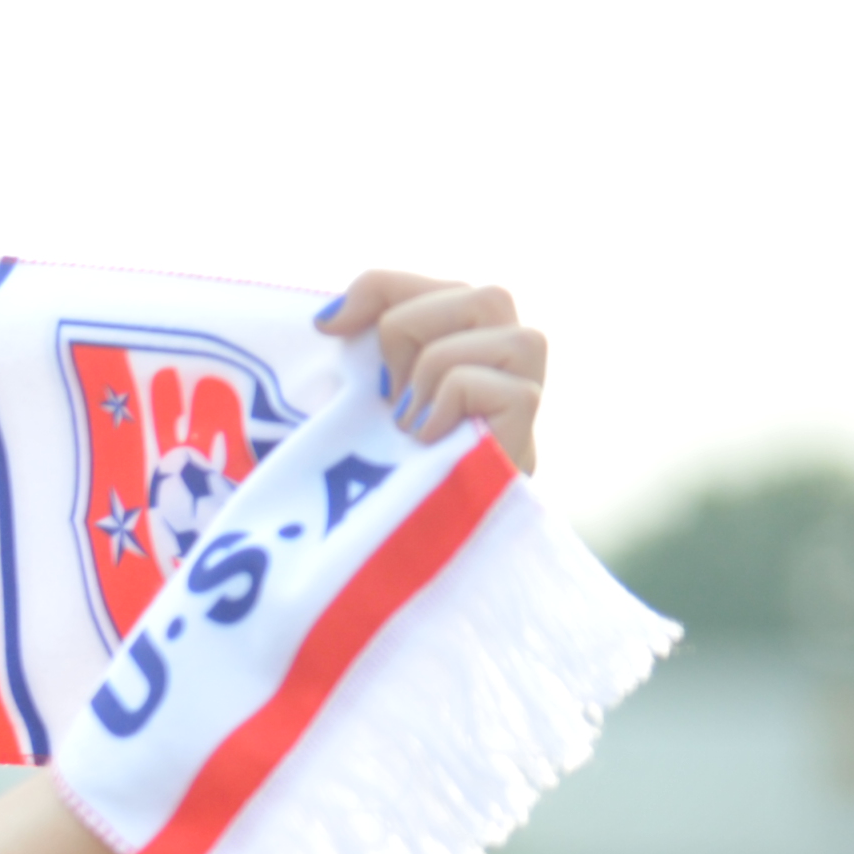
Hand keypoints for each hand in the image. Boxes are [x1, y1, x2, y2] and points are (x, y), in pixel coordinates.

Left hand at [321, 270, 547, 472]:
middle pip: (488, 296)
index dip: (384, 291)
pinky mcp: (529, 451)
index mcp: (459, 358)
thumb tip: (327, 320)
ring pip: (516, 336)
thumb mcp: (343, 409)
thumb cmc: (348, 488)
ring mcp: (522, 417)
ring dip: (439, 368)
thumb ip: (352, 358)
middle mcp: (502, 380)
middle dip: (413, 327)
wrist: (372, 566)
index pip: (444, 288)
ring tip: (407, 422)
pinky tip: (426, 440)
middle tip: (381, 389)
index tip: (325, 328)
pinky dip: (457, 402)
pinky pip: (515, 392)